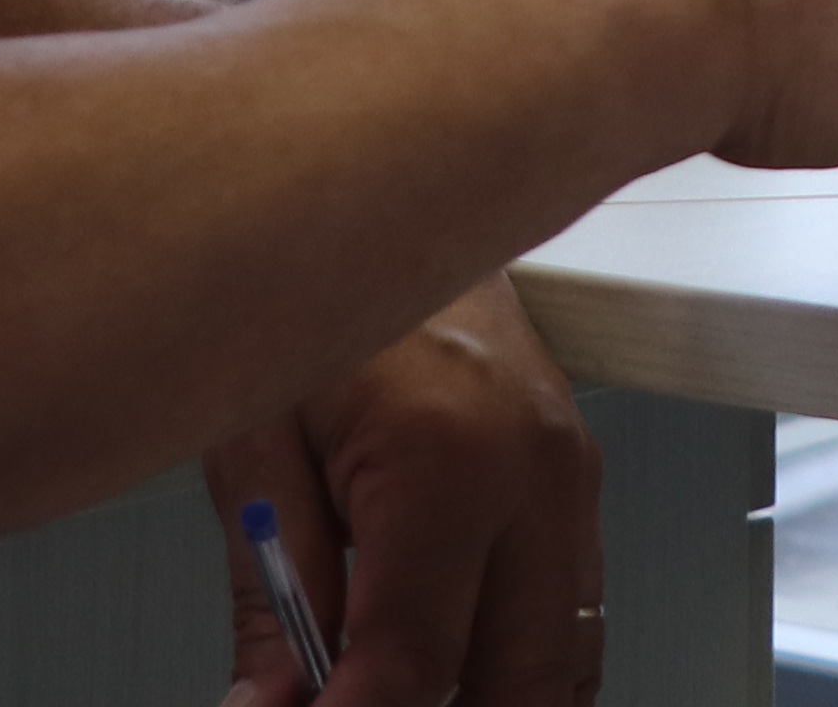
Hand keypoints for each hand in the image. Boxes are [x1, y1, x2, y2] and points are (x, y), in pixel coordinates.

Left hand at [205, 275, 601, 706]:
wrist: (393, 183)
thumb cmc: (323, 276)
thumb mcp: (257, 434)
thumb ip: (273, 587)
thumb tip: (271, 704)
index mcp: (448, 455)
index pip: (414, 657)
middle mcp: (534, 473)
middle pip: (516, 684)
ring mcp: (573, 481)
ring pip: (565, 667)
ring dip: (485, 699)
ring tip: (397, 692)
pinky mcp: (580, 486)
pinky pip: (575, 620)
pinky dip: (518, 669)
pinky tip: (455, 675)